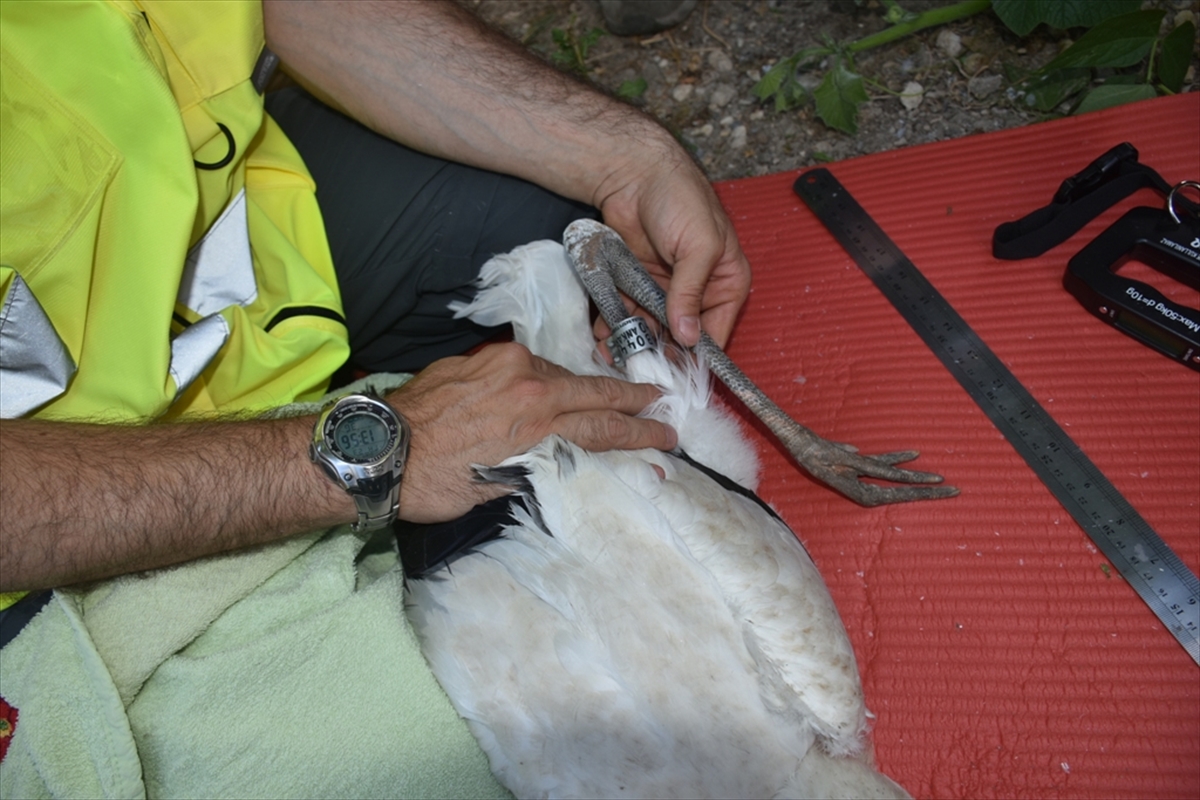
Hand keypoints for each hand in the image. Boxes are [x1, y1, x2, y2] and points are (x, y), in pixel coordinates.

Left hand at [387, 343, 676, 522]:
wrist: (377, 448)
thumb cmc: (434, 482)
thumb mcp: (496, 487)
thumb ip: (539, 466)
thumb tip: (568, 461)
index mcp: (536, 422)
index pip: (603, 428)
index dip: (639, 433)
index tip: (666, 435)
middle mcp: (527, 384)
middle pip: (593, 390)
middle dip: (630, 397)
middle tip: (659, 400)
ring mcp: (502, 365)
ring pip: (560, 375)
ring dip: (586, 387)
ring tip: (612, 394)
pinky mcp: (480, 358)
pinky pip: (528, 366)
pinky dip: (548, 379)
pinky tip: (555, 387)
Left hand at [594, 142, 750, 348]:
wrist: (635, 170)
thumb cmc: (681, 199)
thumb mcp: (699, 246)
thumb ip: (691, 293)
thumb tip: (688, 337)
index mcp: (726, 283)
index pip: (716, 332)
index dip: (697, 356)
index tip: (675, 374)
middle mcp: (697, 291)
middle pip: (679, 336)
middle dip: (658, 352)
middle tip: (636, 368)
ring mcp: (664, 288)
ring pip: (650, 327)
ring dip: (632, 342)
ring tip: (611, 356)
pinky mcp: (635, 282)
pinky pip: (627, 311)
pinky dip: (615, 325)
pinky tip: (602, 337)